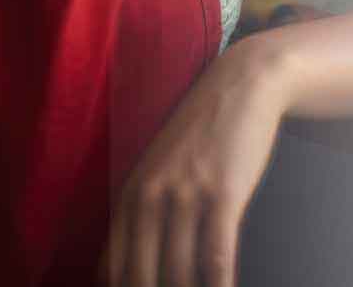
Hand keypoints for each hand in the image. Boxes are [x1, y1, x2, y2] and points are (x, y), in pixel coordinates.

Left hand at [98, 37, 290, 286]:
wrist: (240, 86)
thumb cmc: (200, 136)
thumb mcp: (158, 171)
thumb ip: (140, 217)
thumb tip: (124, 271)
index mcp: (129, 197)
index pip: (112, 271)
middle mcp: (149, 197)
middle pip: (141, 278)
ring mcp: (185, 195)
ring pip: (180, 275)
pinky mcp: (222, 195)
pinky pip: (216, 258)